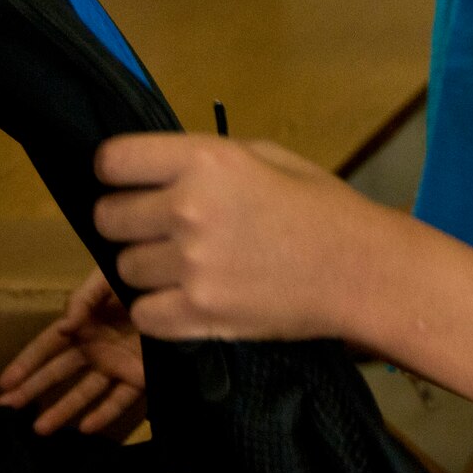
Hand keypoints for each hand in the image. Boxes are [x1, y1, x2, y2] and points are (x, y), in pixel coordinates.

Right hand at [0, 269, 145, 434]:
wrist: (183, 294)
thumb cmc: (140, 285)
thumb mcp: (108, 279)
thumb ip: (84, 298)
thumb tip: (64, 326)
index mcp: (85, 326)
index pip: (48, 347)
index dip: (26, 363)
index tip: (4, 382)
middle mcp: (96, 349)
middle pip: (59, 373)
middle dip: (32, 390)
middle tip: (7, 408)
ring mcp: (117, 366)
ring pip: (85, 393)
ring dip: (62, 410)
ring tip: (39, 429)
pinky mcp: (140, 378)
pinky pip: (121, 400)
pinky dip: (104, 414)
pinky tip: (85, 427)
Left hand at [93, 132, 396, 345]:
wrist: (363, 272)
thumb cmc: (322, 209)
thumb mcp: (268, 158)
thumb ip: (206, 160)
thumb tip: (156, 172)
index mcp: (206, 161)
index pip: (111, 161)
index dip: (115, 174)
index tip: (130, 185)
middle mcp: (189, 209)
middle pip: (108, 218)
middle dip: (128, 224)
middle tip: (161, 232)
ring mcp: (192, 265)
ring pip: (122, 269)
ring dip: (145, 269)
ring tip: (184, 268)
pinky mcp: (199, 314)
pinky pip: (142, 314)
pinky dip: (158, 310)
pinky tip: (185, 300)